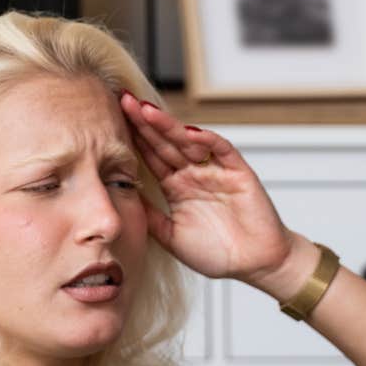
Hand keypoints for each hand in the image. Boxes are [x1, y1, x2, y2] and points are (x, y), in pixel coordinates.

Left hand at [117, 92, 302, 293]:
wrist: (255, 265)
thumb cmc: (218, 254)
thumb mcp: (171, 236)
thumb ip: (150, 215)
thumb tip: (120, 195)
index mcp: (177, 187)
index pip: (151, 157)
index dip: (133, 139)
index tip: (110, 122)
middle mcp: (194, 174)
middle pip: (165, 143)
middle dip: (145, 123)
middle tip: (123, 101)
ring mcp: (216, 171)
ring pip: (188, 142)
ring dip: (169, 126)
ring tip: (146, 110)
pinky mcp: (238, 173)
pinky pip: (222, 150)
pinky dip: (207, 139)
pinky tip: (188, 131)